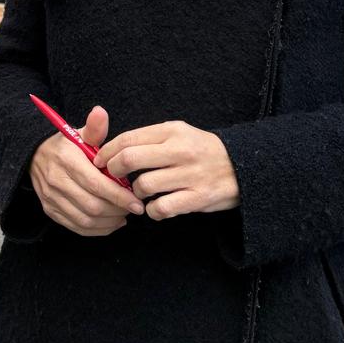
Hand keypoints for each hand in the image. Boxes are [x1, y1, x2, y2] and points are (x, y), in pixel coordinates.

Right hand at [28, 105, 143, 235]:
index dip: (119, 196)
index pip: (96, 184)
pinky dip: (97, 230)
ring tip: (124, 215)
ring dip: (109, 222)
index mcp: (66, 160)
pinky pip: (76, 227)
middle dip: (117, 210)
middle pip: (92, 205)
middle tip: (134, 208)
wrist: (34, 156)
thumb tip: (100, 112)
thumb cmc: (66, 146)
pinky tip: (111, 223)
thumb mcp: (79, 133)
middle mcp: (56, 181)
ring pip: (85, 220)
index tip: (138, 202)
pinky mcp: (50, 210)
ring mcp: (51, 198)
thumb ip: (94, 128)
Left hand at [94, 120, 239, 220]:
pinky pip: (161, 208)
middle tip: (113, 177)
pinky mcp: (198, 198)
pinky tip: (155, 207)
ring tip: (139, 193)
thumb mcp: (179, 133)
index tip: (99, 160)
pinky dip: (152, 211)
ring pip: (143, 186)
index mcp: (173, 131)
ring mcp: (190, 175)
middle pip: (130, 159)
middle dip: (114, 171)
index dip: (107, 151)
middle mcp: (181, 151)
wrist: (244, 166)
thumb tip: (115, 149)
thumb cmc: (202, 150)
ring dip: (134, 193)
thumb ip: (150, 139)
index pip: (129, 138)